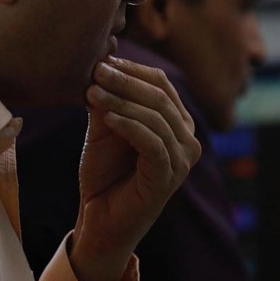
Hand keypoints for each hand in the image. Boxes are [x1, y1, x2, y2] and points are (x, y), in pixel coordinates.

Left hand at [69, 56, 200, 280]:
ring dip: (121, 101)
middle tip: (96, 69)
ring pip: (155, 117)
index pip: (161, 84)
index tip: (102, 59)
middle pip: (159, 97)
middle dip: (125, 81)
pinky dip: (128, 126)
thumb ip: (108, 100)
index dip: (132, 69)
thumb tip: (102, 62)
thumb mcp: (104, 129)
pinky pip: (152, 143)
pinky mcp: (169, 177)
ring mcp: (182, 160)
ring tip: (91, 92)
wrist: (99, 221)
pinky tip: (106, 118)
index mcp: (177, 124)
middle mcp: (188, 140)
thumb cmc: (104, 175)